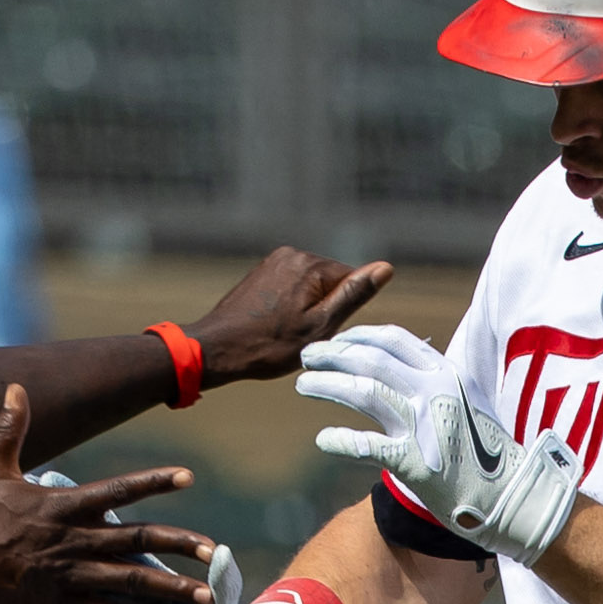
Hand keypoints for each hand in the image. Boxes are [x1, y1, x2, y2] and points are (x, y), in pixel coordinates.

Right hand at [0, 390, 223, 603]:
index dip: (153, 482)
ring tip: (204, 595)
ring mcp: (68, 577)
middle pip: (136, 541)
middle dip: (177, 544)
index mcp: (59, 507)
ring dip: (170, 589)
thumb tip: (16, 387)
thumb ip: (8, 430)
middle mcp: (71, 542)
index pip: (116, 491)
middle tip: (213, 549)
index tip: (187, 477)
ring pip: (130, 583)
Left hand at [187, 247, 396, 386]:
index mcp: (310, 264)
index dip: (340, 311)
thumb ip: (353, 295)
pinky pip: (291, 288)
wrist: (217, 348)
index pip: (351, 281)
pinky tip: (273, 326)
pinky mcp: (261, 273)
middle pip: (330, 282)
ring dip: (306, 309)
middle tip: (300, 335)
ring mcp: (274, 261)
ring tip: (284, 332)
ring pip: (311, 287)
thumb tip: (385, 268)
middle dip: (324, 309)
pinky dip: (289, 307)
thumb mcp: (320, 326)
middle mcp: (291, 254)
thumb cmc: (269, 345)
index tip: (319, 330)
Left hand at [300, 325, 581, 565]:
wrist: (510, 493)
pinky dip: (341, 439)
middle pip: (371, 359)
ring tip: (304, 384)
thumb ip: (433, 380)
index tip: (335, 340)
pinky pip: (367, 445)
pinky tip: (323, 439)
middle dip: (332, 354)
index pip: (393, 339)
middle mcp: (434, 391)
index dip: (357, 335)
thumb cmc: (484, 450)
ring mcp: (424, 425)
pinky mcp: (415, 463)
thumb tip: (400, 363)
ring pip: (364, 392)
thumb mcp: (465, 400)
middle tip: (306, 356)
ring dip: (328, 385)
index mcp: (446, 372)